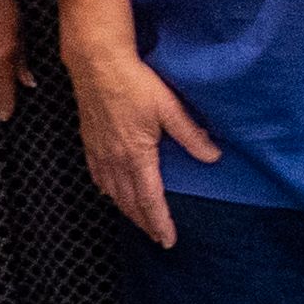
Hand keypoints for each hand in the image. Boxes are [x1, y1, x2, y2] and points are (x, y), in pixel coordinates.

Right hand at [72, 30, 220, 248]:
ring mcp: (99, 152)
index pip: (150, 200)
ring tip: (139, 221)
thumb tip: (213, 156)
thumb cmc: (134, 82)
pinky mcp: (90, 142)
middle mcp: (115, 160)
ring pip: (113, 193)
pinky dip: (108, 191)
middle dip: (144, 223)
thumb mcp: (169, 107)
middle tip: (157, 238)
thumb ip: (191, 135)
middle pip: (130, 202)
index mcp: (137, 155)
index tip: (168, 240)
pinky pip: (98, 177)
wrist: (96, 63)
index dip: (159, 222)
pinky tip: (111, 193)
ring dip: (127, 210)